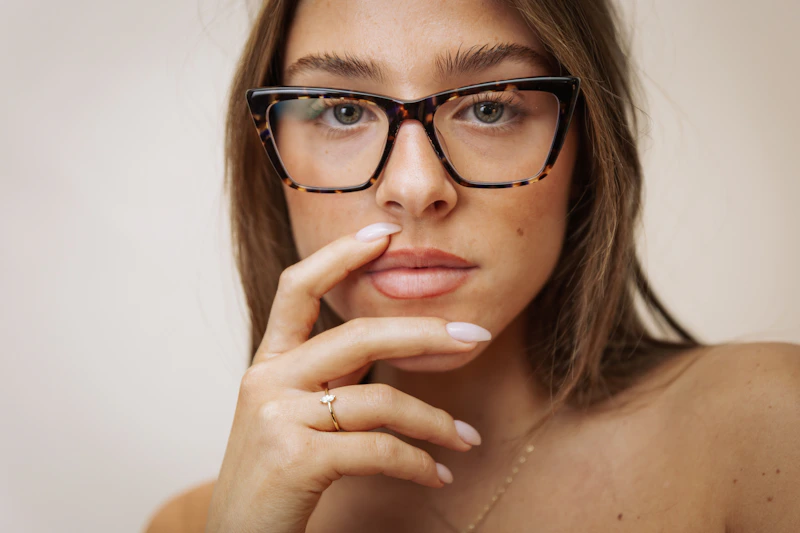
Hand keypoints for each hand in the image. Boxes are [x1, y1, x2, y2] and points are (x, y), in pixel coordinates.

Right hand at [205, 223, 489, 532]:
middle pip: (359, 336)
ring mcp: (277, 417)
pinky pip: (378, 449)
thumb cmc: (277, 475)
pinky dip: (418, 462)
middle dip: (425, 334)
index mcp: (268, 363)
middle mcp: (267, 380)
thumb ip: (330, 377)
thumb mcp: (292, 414)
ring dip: (435, 421)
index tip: (384, 234)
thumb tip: (395, 345)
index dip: (339, 254)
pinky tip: (439, 474)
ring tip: (467, 440)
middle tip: (476, 337)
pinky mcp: (295, 458)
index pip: (298, 288)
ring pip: (380, 400)